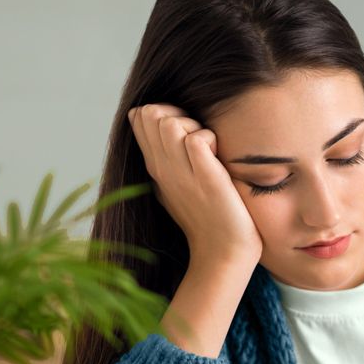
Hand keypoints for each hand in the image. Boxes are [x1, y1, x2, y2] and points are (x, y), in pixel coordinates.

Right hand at [127, 103, 262, 265]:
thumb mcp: (176, 184)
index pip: (140, 117)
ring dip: (193, 125)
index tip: (183, 131)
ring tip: (208, 149)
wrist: (223, 252)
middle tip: (198, 140)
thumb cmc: (207, 218)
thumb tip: (155, 124)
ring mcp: (181, 173)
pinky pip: (196, 139)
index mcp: (155, 167)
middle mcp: (162, 168)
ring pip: (169, 122)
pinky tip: (218, 159)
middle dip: (177, 114)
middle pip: (151, 114)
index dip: (163, 112)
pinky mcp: (204, 178)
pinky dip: (209, 139)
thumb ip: (166, 156)